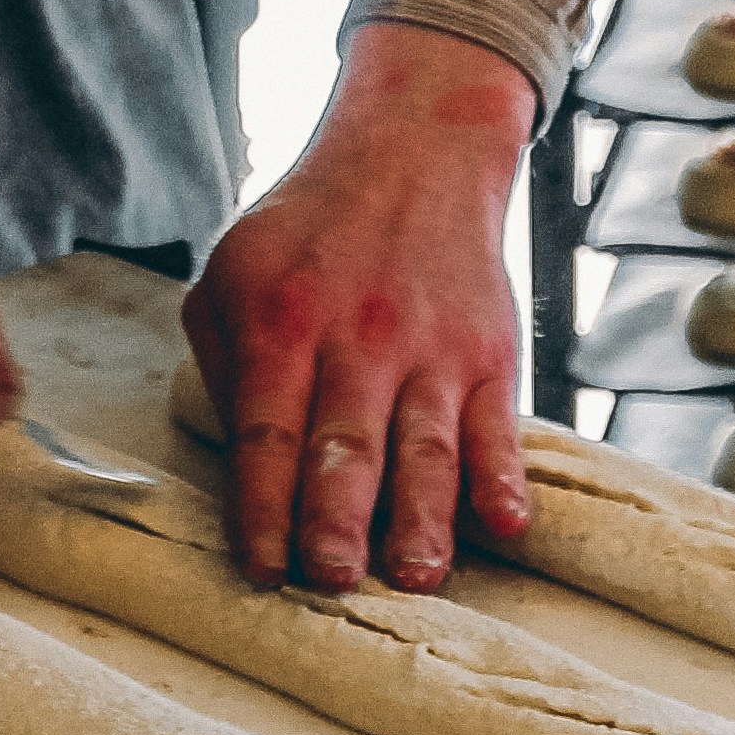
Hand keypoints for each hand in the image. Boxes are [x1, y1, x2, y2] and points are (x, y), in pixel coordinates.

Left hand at [182, 23, 537, 594]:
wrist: (415, 152)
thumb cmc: (308, 232)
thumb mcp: (233, 275)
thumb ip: (228, 369)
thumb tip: (244, 471)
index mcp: (282, 323)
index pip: (267, 435)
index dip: (264, 510)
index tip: (264, 571)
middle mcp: (359, 338)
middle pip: (346, 448)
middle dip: (338, 523)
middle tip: (333, 582)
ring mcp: (430, 349)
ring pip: (426, 449)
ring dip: (422, 520)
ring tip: (416, 578)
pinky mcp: (488, 354)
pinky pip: (498, 427)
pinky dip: (504, 478)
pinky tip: (505, 524)